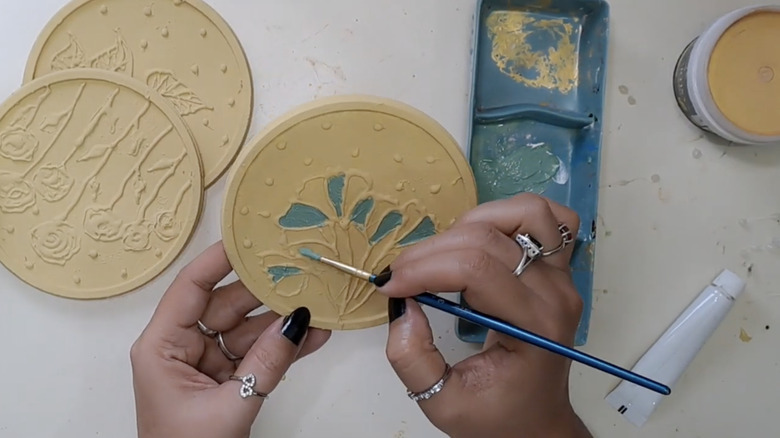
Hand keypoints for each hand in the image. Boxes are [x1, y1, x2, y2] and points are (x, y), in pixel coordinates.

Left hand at [131, 242, 330, 437]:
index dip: (219, 259)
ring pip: (248, 329)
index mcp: (162, 346)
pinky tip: (314, 335)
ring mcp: (207, 362)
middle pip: (226, 304)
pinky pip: (258, 354)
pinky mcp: (228, 378)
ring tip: (318, 304)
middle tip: (300, 271)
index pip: (191, 287)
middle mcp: (182, 346)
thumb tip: (297, 322)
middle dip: (265, 291)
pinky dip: (284, 348)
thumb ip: (267, 363)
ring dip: (283, 322)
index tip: (250, 236)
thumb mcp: (230, 407)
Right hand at [377, 194, 590, 437]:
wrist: (535, 422)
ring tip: (442, 255)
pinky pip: (547, 218)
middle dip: (432, 251)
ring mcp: (562, 277)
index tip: (391, 287)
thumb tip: (402, 307)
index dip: (425, 269)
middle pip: (489, 239)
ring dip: (471, 223)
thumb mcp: (444, 404)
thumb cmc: (495, 417)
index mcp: (534, 329)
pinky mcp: (558, 268)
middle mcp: (555, 294)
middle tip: (402, 276)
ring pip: (524, 213)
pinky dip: (511, 215)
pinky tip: (482, 236)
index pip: (477, 271)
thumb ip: (414, 361)